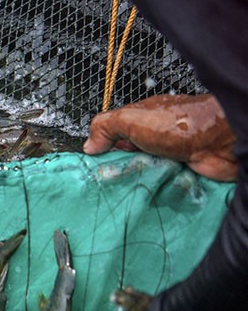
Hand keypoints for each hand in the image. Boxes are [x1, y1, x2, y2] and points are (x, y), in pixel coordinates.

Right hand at [83, 94, 236, 180]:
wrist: (220, 141)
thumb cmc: (178, 124)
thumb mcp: (131, 118)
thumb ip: (105, 126)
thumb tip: (89, 145)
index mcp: (142, 120)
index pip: (116, 135)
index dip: (105, 148)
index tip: (96, 163)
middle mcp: (156, 137)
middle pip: (129, 156)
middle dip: (121, 168)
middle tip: (112, 178)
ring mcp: (170, 156)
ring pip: (145, 172)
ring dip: (138, 180)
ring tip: (129, 188)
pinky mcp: (182, 173)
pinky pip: (162, 184)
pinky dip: (156, 189)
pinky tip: (148, 192)